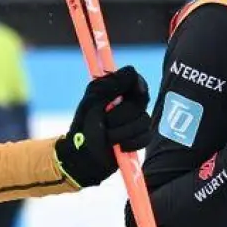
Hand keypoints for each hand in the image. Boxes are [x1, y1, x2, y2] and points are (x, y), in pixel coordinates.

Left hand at [55, 66, 152, 187]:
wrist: (82, 156)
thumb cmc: (84, 126)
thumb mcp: (92, 101)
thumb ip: (111, 84)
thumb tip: (131, 70)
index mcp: (117, 91)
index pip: (135, 80)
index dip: (135, 85)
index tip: (127, 92)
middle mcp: (129, 103)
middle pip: (139, 103)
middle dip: (118, 116)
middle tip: (104, 122)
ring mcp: (136, 121)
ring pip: (142, 122)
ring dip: (120, 132)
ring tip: (107, 138)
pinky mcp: (140, 138)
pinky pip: (144, 138)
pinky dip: (129, 144)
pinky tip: (118, 147)